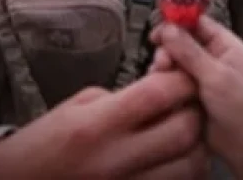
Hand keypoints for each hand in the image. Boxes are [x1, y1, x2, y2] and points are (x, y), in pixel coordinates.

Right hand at [0, 71, 208, 179]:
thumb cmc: (46, 140)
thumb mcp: (79, 105)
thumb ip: (125, 98)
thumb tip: (164, 90)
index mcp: (97, 124)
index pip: (158, 94)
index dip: (182, 79)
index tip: (186, 72)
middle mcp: (115, 158)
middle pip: (184, 131)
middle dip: (195, 110)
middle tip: (189, 103)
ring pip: (189, 167)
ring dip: (196, 146)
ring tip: (186, 134)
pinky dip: (185, 172)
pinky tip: (176, 160)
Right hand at [150, 17, 242, 179]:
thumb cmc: (238, 107)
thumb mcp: (215, 76)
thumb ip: (190, 52)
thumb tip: (167, 27)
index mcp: (225, 45)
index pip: (198, 23)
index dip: (177, 24)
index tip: (156, 34)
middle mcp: (213, 57)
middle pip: (181, 42)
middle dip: (168, 52)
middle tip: (162, 66)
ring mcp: (201, 76)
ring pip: (174, 63)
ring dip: (165, 69)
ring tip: (161, 80)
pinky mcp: (191, 94)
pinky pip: (173, 82)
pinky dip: (165, 84)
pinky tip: (160, 92)